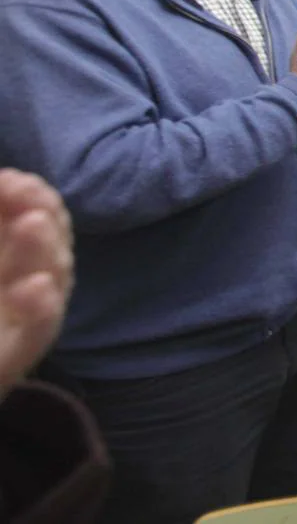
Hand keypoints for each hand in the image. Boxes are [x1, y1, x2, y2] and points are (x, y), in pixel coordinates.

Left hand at [0, 170, 72, 398]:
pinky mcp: (18, 354)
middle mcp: (31, 280)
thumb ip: (0, 227)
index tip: (9, 179)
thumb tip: (9, 183)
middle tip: (24, 192)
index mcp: (16, 256)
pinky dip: (41, 308)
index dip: (32, 192)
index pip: (41, 215)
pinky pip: (40, 329)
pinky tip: (34, 287)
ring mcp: (29, 316)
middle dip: (43, 211)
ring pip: (55, 277)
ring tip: (32, 224)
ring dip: (44, 248)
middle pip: (52, 240)